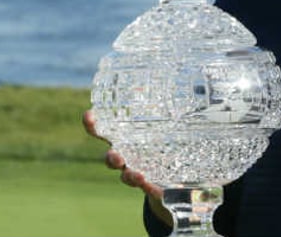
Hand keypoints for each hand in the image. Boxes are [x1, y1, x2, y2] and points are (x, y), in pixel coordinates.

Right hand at [83, 109, 170, 223]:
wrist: (175, 178)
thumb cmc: (166, 146)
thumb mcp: (170, 127)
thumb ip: (176, 111)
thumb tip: (193, 90)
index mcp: (126, 141)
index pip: (104, 132)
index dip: (93, 125)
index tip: (88, 115)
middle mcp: (127, 159)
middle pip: (111, 159)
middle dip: (111, 157)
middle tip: (115, 156)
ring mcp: (138, 174)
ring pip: (127, 177)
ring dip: (130, 176)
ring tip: (138, 175)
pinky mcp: (152, 188)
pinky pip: (149, 190)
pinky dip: (150, 188)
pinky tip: (154, 187)